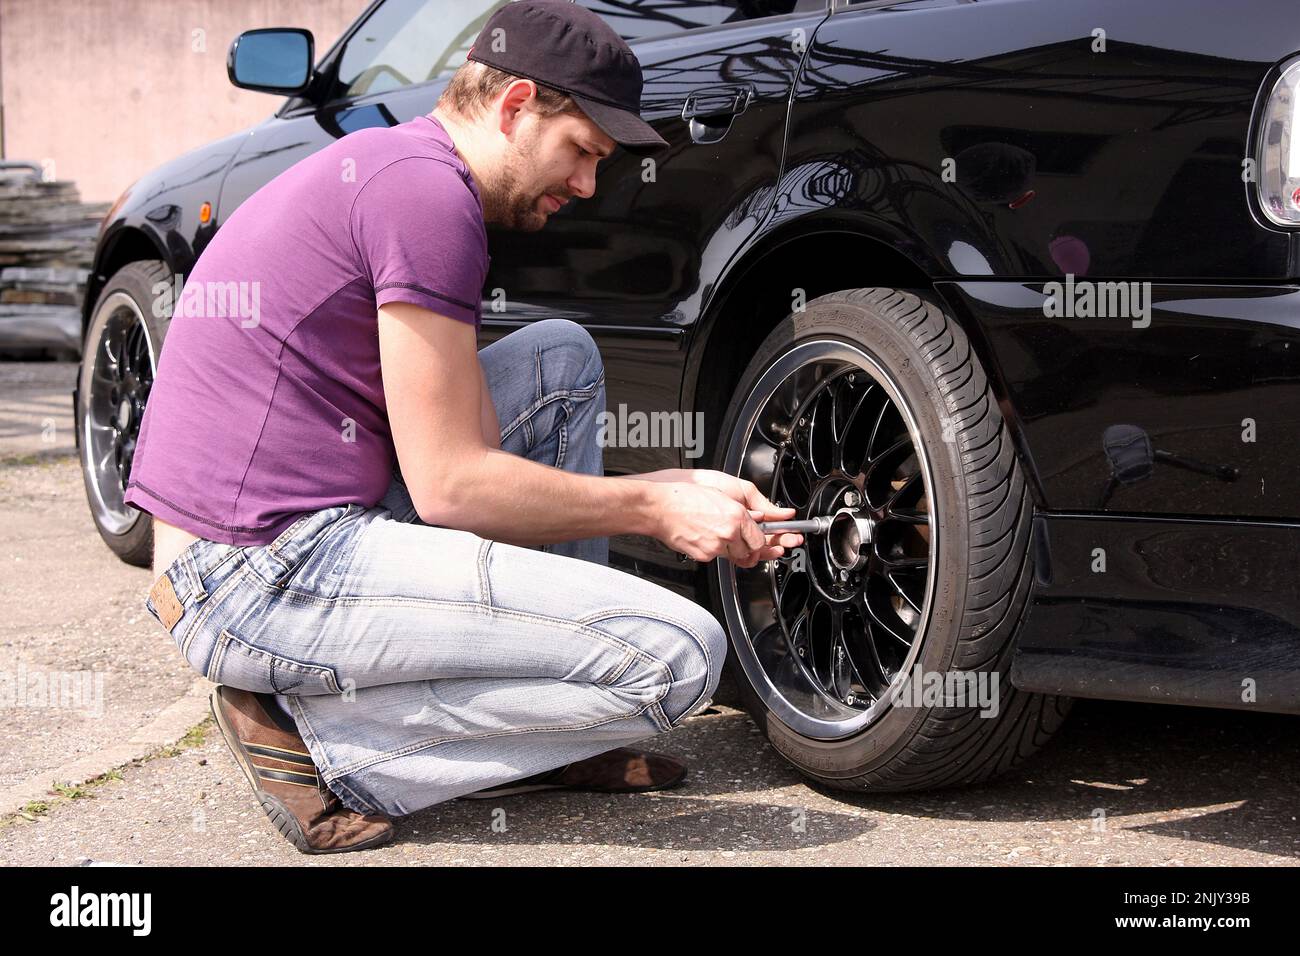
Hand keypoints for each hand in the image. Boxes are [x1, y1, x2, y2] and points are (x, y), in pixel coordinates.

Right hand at [650, 479, 802, 566]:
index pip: (760, 538)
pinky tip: (705, 536)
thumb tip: (761, 516)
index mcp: (736, 515)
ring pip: (733, 556)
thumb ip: (745, 507)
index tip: (761, 540)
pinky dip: (713, 550)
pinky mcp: (703, 555)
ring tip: (719, 535)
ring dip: (731, 550)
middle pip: (750, 552)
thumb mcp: (721, 493)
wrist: (660, 507)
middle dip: (748, 548)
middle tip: (742, 541)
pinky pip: (715, 557)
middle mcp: (728, 532)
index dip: (761, 541)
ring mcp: (715, 546)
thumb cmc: (685, 496)